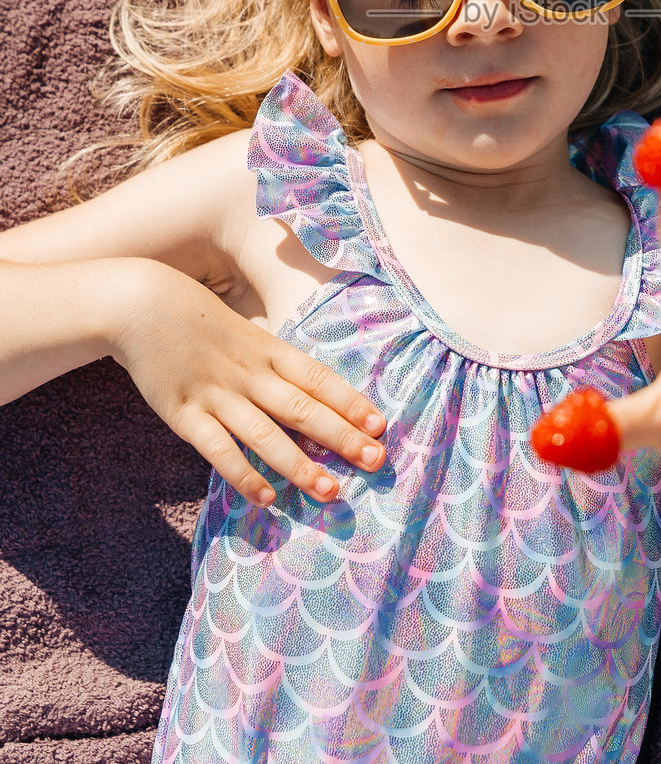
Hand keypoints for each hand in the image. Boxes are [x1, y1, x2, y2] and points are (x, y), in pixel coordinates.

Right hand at [110, 260, 385, 506]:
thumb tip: (309, 397)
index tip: (380, 423)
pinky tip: (266, 498)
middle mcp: (248, 372)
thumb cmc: (197, 319)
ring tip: (329, 491)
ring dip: (299, 465)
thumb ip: (272, 363)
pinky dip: (243, 474)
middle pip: (302, 408)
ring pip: (265, 434)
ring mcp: (216, 393)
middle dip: (341, 436)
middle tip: (376, 460)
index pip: (318, 378)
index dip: (350, 401)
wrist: (140, 303)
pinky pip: (218, 449)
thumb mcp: (245, 334)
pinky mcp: (183, 413)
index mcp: (267, 349)